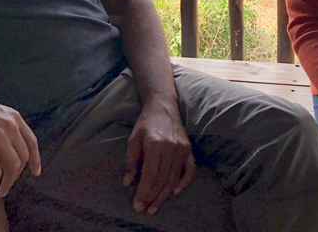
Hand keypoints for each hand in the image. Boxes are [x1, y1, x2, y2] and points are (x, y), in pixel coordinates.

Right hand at [0, 85, 40, 197]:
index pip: (31, 142)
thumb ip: (1, 129)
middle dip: (17, 175)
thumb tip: (3, 150)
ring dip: (7, 183)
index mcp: (13, 117)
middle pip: (23, 157)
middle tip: (8, 185)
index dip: (36, 159)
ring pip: (12, 167)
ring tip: (0, 191)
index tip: (36, 172)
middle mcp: (10, 127)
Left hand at [123, 98, 194, 215]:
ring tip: (155, 206)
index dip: (144, 192)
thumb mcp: (133, 139)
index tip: (137, 204)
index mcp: (155, 144)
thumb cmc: (146, 123)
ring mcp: (182, 149)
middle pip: (163, 179)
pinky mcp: (189, 149)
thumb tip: (128, 183)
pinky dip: (184, 182)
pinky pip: (190, 170)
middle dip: (153, 197)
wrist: (163, 107)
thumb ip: (130, 161)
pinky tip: (175, 192)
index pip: (151, 175)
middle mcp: (171, 148)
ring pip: (174, 178)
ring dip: (165, 195)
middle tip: (145, 210)